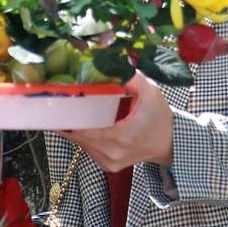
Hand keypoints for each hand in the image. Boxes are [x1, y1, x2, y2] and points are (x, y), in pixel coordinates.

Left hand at [59, 72, 173, 171]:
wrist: (168, 142)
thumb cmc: (159, 116)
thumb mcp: (150, 92)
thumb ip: (131, 77)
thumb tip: (111, 61)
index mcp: (121, 137)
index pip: (85, 130)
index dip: (70, 117)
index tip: (59, 102)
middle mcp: (112, 153)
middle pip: (78, 136)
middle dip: (68, 118)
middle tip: (59, 100)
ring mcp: (108, 162)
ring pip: (80, 143)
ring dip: (73, 127)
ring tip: (67, 108)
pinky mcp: (107, 165)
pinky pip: (87, 148)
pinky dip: (82, 135)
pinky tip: (81, 121)